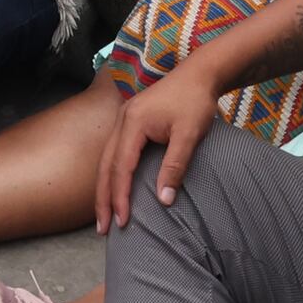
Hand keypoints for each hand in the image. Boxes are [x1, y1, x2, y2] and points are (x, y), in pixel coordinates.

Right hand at [96, 59, 224, 230]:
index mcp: (134, 122)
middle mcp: (122, 120)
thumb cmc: (196, 102)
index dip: (120, 197)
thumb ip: (175, 166)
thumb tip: (163, 200)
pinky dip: (112, 174)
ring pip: (106, 159)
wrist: (199, 73)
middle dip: (103, 199)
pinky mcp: (131, 122)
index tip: (122, 222)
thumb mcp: (189, 134)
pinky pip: (114, 152)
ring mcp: (124, 119)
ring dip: (105, 188)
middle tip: (103, 229)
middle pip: (106, 166)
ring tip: (104, 216)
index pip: (121, 167)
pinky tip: (114, 188)